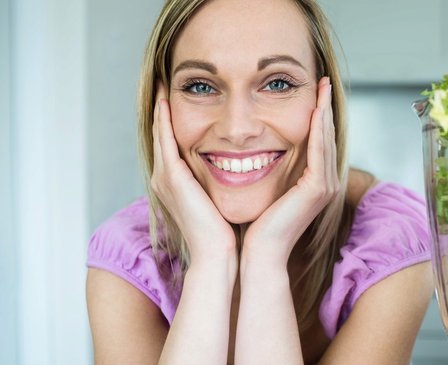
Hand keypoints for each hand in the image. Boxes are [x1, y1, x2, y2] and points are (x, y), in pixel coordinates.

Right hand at [150, 83, 236, 262]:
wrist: (218, 254)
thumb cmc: (226, 232)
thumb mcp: (220, 199)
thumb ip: (220, 182)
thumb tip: (238, 168)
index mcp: (176, 184)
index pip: (172, 144)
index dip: (172, 120)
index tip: (179, 98)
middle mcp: (165, 178)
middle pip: (161, 134)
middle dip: (162, 108)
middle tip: (165, 81)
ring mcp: (165, 178)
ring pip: (160, 133)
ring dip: (161, 107)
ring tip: (163, 83)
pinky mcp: (172, 178)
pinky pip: (165, 140)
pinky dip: (164, 120)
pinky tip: (165, 100)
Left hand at [242, 76, 339, 264]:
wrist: (260, 251)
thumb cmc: (259, 222)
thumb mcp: (271, 187)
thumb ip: (277, 169)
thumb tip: (266, 149)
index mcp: (317, 184)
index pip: (320, 143)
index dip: (319, 116)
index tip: (315, 92)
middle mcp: (327, 184)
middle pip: (328, 137)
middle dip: (325, 107)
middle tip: (323, 81)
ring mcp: (326, 187)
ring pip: (326, 140)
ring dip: (324, 111)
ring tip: (323, 87)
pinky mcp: (317, 189)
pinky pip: (319, 152)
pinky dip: (318, 129)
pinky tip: (315, 110)